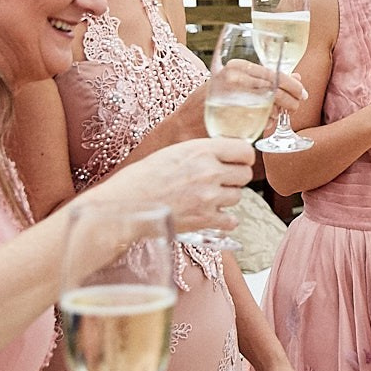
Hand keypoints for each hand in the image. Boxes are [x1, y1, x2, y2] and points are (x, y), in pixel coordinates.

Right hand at [98, 137, 253, 233]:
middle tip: (221, 180)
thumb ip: (202, 153)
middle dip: (235, 177)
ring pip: (238, 196)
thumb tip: (224, 155)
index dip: (243, 157)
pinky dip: (225, 219)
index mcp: (202, 150)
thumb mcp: (174, 152)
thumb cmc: (141, 177)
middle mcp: (209, 171)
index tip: (238, 161)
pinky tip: (213, 215)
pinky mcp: (205, 219)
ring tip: (207, 197)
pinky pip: (231, 220)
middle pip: (245, 174)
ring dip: (227, 197)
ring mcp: (209, 197)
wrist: (125, 204)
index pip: (244, 150)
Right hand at [209, 59, 306, 136]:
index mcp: (236, 66)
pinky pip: (261, 119)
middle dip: (292, 98)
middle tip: (298, 105)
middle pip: (274, 88)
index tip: (302, 92)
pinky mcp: (232, 116)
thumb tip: (298, 76)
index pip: (273, 73)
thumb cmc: (212, 103)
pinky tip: (268, 122)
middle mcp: (234, 78)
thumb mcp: (235, 83)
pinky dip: (269, 120)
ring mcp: (231, 97)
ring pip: (270, 103)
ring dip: (282, 110)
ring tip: (284, 114)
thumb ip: (263, 79)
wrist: (184, 125)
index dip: (292, 84)